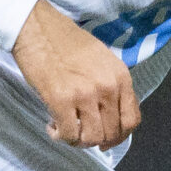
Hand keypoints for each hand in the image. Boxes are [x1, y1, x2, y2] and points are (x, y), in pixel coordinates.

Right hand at [13, 0, 139, 148]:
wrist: (39, 30)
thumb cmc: (69, 43)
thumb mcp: (104, 61)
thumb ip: (112, 86)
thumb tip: (112, 115)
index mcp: (121, 77)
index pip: (132, 120)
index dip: (120, 135)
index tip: (107, 139)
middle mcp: (108, 88)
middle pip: (112, 133)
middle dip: (97, 141)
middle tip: (81, 134)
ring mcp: (85, 95)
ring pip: (91, 138)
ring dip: (78, 141)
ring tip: (66, 129)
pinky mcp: (61, 100)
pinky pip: (68, 134)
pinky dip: (60, 136)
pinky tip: (52, 125)